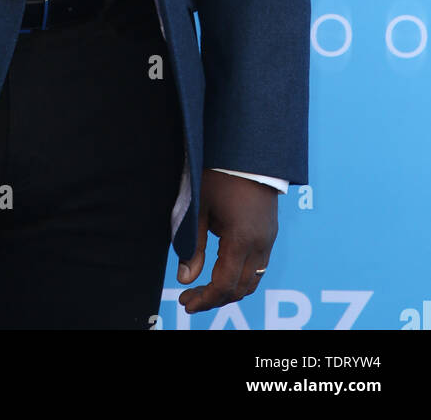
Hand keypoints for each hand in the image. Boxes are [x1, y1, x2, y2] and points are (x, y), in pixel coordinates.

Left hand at [176, 169, 277, 313]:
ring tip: (204, 290)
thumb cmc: (220, 176)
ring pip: (252, 280)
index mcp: (241, 239)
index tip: (185, 303)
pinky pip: (258, 266)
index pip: (225, 284)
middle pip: (240, 288)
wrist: (249, 152)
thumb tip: (184, 279)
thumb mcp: (200, 208)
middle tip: (190, 300)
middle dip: (215, 299)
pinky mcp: (270, 233)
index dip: (205, 299)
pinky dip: (241, 276)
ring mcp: (268, 239)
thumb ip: (194, 246)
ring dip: (229, 290)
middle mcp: (260, 244)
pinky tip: (222, 273)